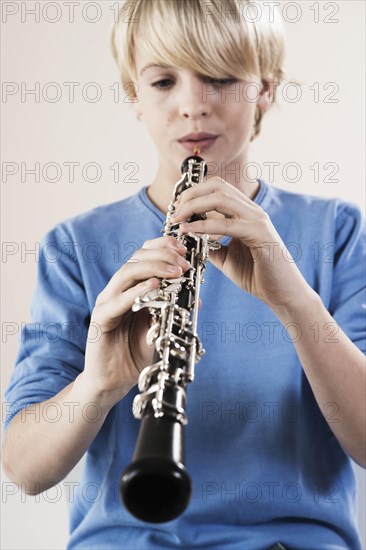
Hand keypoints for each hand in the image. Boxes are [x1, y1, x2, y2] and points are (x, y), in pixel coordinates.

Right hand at [84, 236, 190, 409]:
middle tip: (185, 263)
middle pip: (136, 258)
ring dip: (154, 269)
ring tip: (176, 272)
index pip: (144, 256)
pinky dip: (137, 291)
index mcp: (130, 288)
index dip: (163, 248)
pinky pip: (118, 300)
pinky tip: (156, 286)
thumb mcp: (161, 328)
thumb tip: (197, 299)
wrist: (114, 381)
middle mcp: (117, 290)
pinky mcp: (101, 319)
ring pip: (127, 273)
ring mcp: (107, 302)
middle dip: (163, 256)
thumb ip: (173, 312)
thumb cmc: (137, 353)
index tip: (185, 250)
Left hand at [170, 177, 313, 310]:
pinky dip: (204, 225)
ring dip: (194, 206)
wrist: (283, 295)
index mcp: (245, 214)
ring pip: (221, 198)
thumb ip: (211, 245)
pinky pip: (227, 224)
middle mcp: (253, 212)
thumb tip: (190, 239)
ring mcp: (258, 221)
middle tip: (173, 211)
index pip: (218, 188)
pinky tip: (190, 232)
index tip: (176, 207)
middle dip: (191, 195)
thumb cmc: (258, 276)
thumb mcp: (227, 258)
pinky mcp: (260, 235)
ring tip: (177, 219)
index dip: (194, 193)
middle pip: (217, 187)